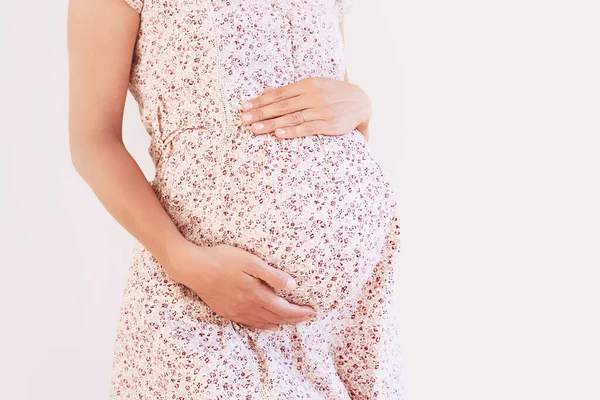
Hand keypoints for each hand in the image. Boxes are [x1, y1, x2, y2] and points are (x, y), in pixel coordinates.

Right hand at [166, 241, 314, 329]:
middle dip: (294, 319)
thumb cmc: (222, 259)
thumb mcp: (250, 261)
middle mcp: (247, 307)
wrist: (193, 268)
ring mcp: (236, 311)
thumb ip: (272, 274)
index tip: (312, 311)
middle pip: (276, 318)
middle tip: (307, 317)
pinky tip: (267, 324)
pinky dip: (262, 325)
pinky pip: (249, 324)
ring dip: (280, 323)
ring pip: (263, 323)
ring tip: (291, 321)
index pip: (284, 309)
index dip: (299, 312)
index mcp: (256, 294)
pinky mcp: (226, 311)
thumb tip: (293, 286)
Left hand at [239, 76, 371, 139]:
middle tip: (244, 120)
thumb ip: (290, 91)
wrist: (362, 101)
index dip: (260, 101)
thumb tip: (265, 91)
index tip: (244, 107)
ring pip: (292, 117)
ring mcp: (322, 110)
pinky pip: (308, 128)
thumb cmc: (332, 94)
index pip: (279, 93)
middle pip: (282, 105)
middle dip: (261, 113)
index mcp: (307, 84)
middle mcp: (313, 95)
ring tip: (255, 129)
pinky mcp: (329, 124)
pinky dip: (293, 131)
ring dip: (272, 124)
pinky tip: (279, 134)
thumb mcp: (313, 86)